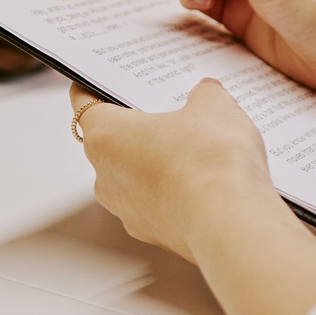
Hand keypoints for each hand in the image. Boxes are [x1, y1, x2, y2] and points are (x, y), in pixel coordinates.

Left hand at [69, 80, 282, 261]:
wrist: (232, 223)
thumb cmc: (210, 160)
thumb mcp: (213, 106)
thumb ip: (204, 94)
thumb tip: (205, 94)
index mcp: (105, 136)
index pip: (83, 103)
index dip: (93, 86)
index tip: (101, 80)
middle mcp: (106, 176)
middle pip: (111, 141)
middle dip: (135, 125)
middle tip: (165, 108)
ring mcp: (127, 211)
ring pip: (134, 176)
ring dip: (155, 161)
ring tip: (195, 146)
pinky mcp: (154, 234)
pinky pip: (158, 203)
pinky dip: (175, 191)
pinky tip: (206, 181)